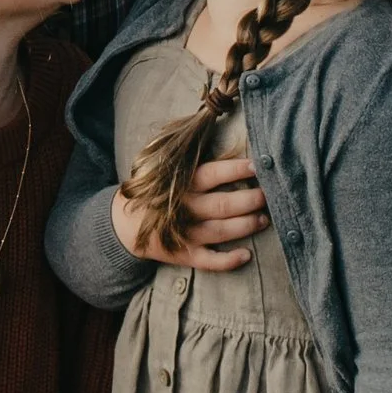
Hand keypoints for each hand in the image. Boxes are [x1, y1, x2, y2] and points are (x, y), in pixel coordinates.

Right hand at [112, 152, 270, 270]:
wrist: (124, 224)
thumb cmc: (153, 190)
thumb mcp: (161, 167)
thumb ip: (185, 155)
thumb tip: (213, 130)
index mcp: (180, 183)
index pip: (213, 173)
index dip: (237, 170)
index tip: (258, 166)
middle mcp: (183, 208)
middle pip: (223, 204)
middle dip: (250, 200)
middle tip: (267, 196)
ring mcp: (184, 234)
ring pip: (220, 231)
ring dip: (246, 226)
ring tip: (264, 220)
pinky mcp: (183, 255)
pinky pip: (208, 261)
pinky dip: (228, 261)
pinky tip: (246, 255)